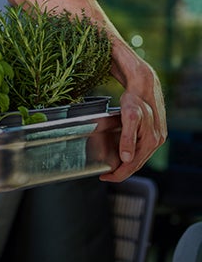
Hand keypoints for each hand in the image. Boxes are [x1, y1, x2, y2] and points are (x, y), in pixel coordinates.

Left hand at [101, 63, 166, 181]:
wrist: (144, 85)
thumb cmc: (135, 99)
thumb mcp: (128, 118)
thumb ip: (127, 138)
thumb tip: (126, 159)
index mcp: (151, 141)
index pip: (133, 165)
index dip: (119, 174)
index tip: (105, 176)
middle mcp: (156, 141)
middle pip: (137, 164)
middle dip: (121, 172)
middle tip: (106, 175)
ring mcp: (156, 137)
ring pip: (139, 157)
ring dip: (126, 164)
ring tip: (112, 167)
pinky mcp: (153, 132)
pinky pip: (141, 149)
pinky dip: (131, 154)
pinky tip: (123, 154)